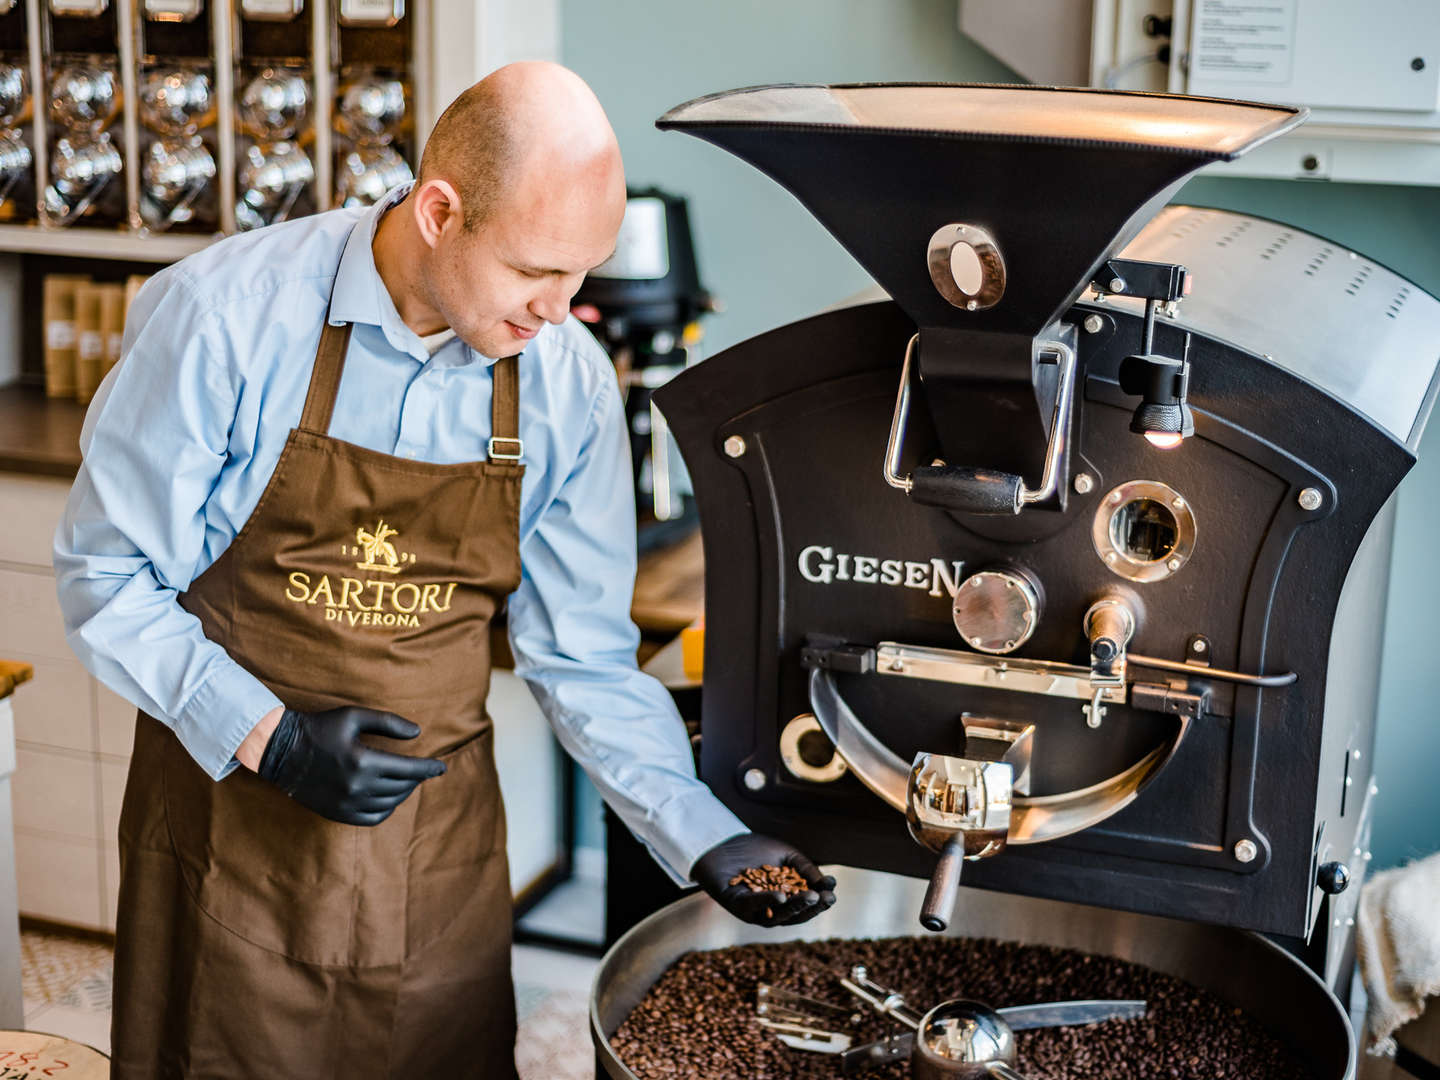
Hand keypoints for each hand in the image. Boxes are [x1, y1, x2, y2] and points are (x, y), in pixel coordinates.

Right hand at [256, 706, 445, 825]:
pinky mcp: (337, 813)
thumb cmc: (320, 728)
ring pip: (390, 804)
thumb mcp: (354, 716)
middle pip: (402, 787)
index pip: (409, 769)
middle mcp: (357, 786)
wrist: (281, 750)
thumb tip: (418, 733)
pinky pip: (372, 818)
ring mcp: (346, 803)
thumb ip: (388, 722)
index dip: (429, 769)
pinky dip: (387, 809)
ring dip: (403, 792)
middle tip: (422, 770)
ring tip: (407, 781)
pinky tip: (390, 797)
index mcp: (363, 761)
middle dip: (417, 778)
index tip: (442, 767)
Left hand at [691, 833, 836, 927]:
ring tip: (811, 896)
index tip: (833, 889)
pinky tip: (782, 896)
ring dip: (795, 907)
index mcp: (785, 899)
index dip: (821, 899)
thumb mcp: (786, 855)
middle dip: (812, 907)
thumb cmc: (755, 849)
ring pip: (777, 915)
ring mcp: (754, 910)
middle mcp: (771, 909)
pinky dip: (767, 902)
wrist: (723, 842)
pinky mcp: (737, 905)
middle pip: (795, 915)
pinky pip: (753, 906)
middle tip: (826, 898)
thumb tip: (828, 884)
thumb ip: (805, 868)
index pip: (806, 904)